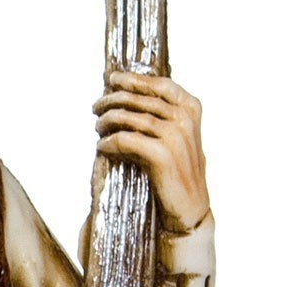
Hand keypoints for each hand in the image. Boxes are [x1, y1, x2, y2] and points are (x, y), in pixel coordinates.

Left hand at [93, 72, 208, 232]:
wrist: (190, 206)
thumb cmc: (177, 171)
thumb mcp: (177, 136)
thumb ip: (162, 115)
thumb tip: (128, 97)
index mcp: (191, 108)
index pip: (159, 85)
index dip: (133, 79)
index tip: (112, 79)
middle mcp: (185, 119)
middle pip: (140, 99)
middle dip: (113, 100)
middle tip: (95, 106)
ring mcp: (175, 136)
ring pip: (131, 118)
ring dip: (108, 120)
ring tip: (97, 125)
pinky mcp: (161, 155)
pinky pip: (126, 140)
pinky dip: (110, 141)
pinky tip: (102, 146)